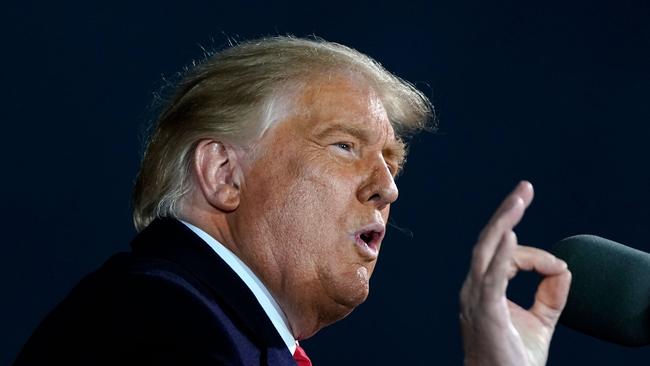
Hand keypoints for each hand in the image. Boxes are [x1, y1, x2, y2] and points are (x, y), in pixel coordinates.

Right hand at [460, 181, 571, 365]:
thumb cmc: (513, 359)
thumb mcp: (541, 322)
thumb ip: (551, 295)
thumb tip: (563, 268)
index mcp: (484, 290)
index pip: (506, 256)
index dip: (535, 255)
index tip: (558, 267)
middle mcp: (475, 289)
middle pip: (489, 242)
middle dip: (507, 213)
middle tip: (524, 189)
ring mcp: (476, 299)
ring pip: (487, 251)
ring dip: (504, 222)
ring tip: (519, 199)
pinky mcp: (486, 311)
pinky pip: (492, 278)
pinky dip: (502, 255)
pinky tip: (511, 234)